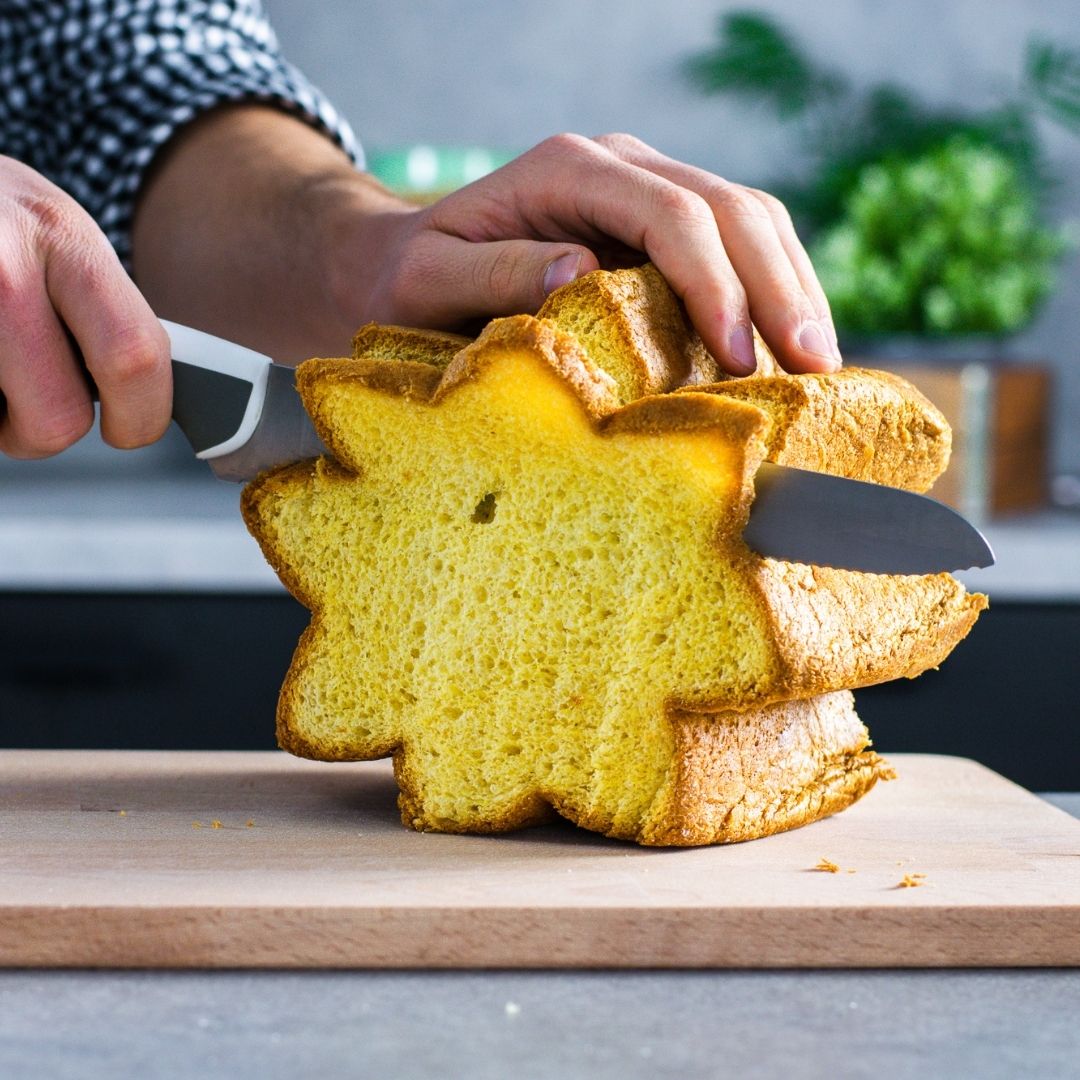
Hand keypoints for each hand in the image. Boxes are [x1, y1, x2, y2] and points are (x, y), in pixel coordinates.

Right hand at [0, 157, 170, 457]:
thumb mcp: (55, 232)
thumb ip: (101, 306)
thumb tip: (148, 393)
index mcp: (63, 237)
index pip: (134, 357)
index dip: (142, 415)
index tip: (131, 428)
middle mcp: (1, 261)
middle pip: (58, 417)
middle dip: (46, 430)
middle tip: (30, 407)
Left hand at [337, 133, 841, 374]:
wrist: (403, 258)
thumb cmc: (410, 278)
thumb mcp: (429, 280)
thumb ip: (496, 273)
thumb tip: (582, 271)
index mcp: (568, 169)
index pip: (671, 213)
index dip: (714, 283)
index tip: (739, 356)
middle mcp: (617, 165)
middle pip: (728, 207)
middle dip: (778, 286)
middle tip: (813, 365)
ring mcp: (644, 189)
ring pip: (748, 219)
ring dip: (791, 286)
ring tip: (819, 363)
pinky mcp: (658, 224)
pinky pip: (734, 245)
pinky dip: (769, 290)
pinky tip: (787, 344)